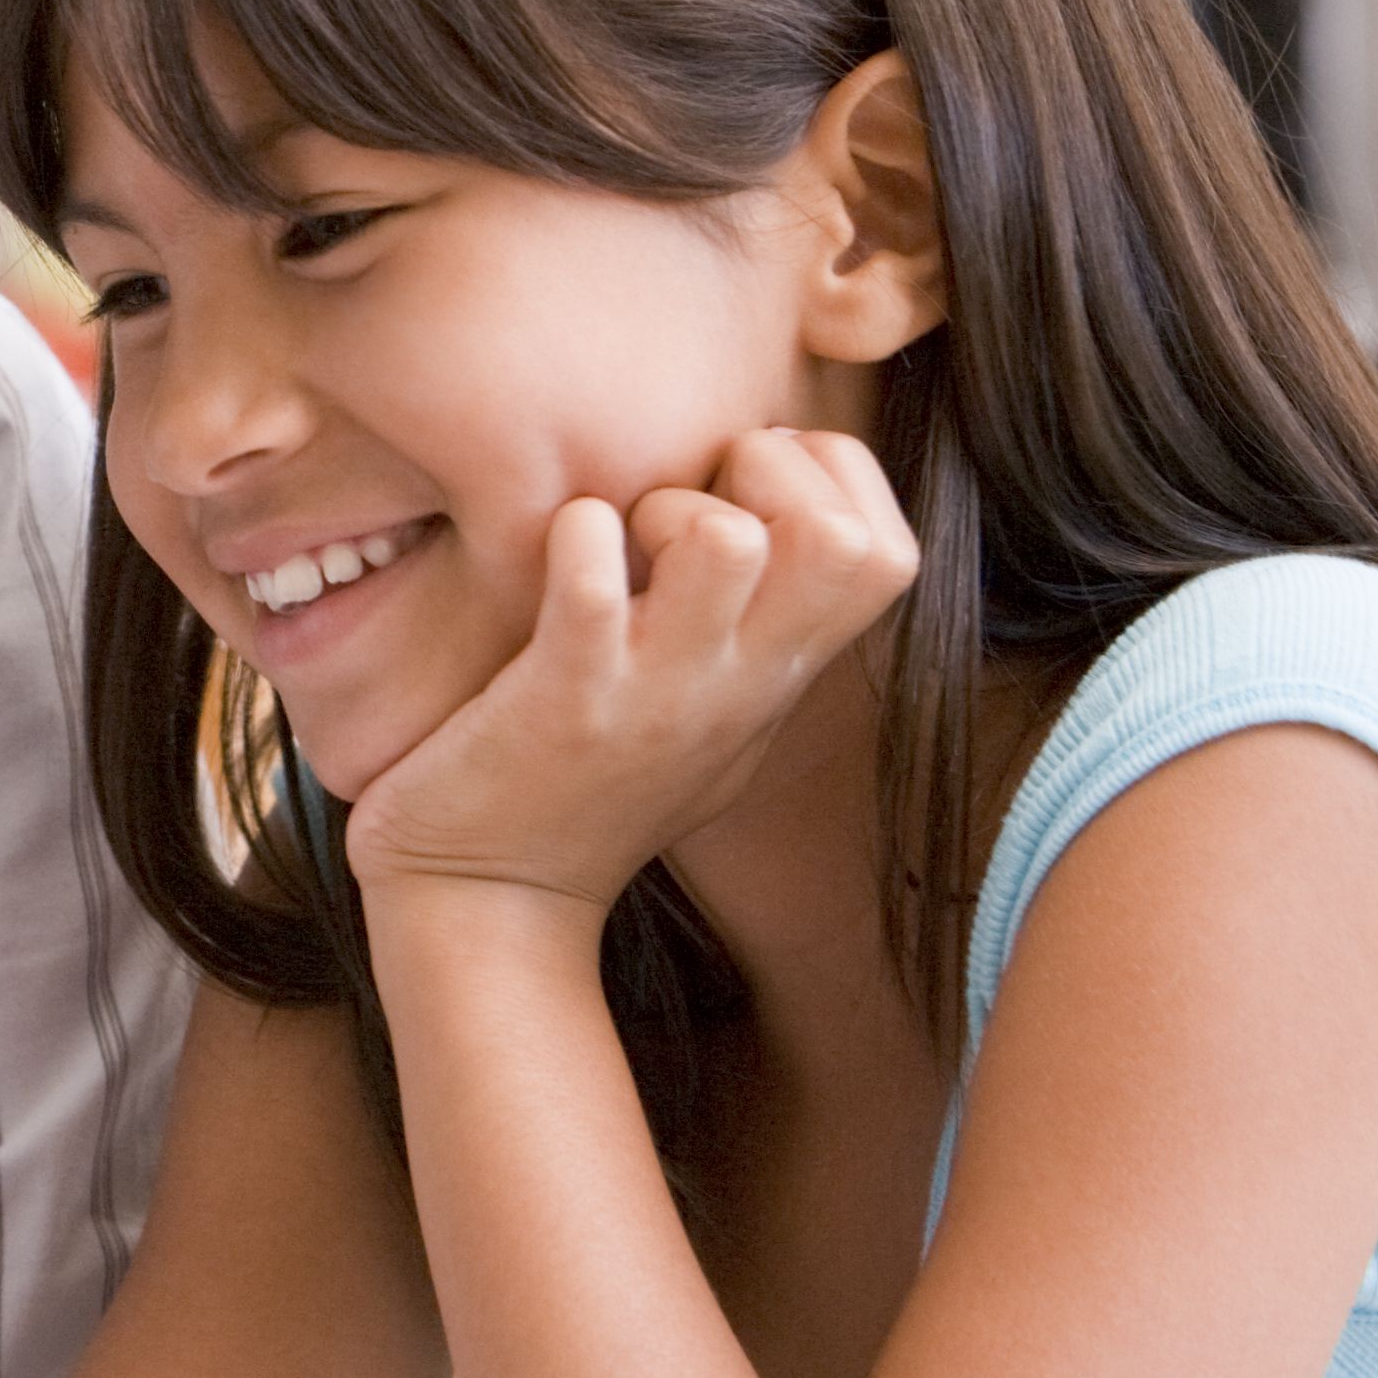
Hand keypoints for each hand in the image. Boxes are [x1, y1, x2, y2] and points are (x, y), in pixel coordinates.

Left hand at [342, 428, 917, 914]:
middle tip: (688, 501)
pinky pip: (590, 578)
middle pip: (845, 540)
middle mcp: (739, 682)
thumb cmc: (592, 791)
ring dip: (670, 504)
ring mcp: (655, 690)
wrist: (489, 905)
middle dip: (768, 472)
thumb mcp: (718, 716)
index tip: (745, 487)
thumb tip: (788, 517)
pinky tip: (547, 560)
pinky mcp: (563, 696)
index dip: (830, 480)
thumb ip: (765, 631)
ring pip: (729, 541)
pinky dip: (570, 535)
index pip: (888, 550)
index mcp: (779, 677)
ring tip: (623, 541)